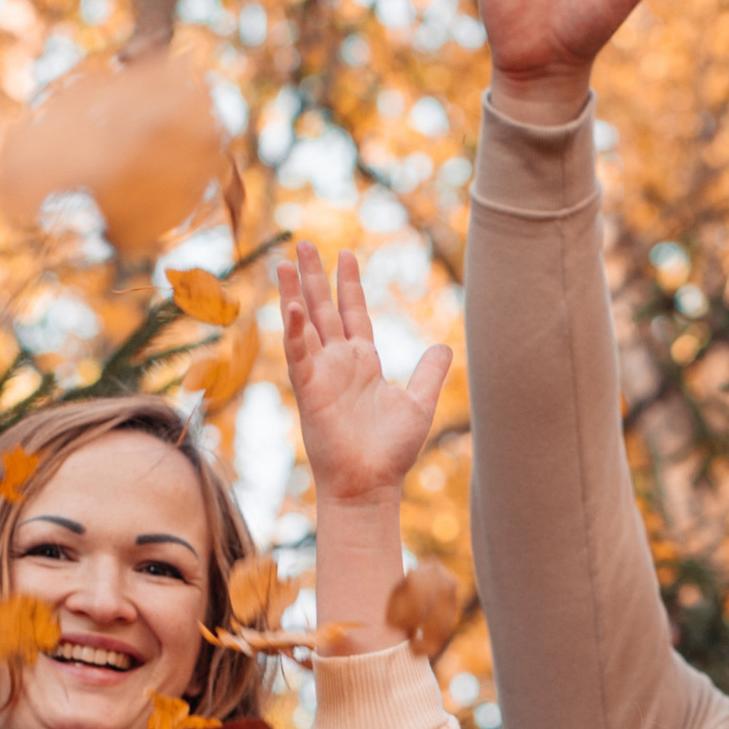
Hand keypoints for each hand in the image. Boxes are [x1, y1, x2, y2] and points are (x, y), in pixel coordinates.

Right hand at [279, 245, 451, 508]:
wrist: (371, 485)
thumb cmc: (391, 451)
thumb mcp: (419, 403)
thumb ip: (429, 372)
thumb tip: (444, 347)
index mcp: (363, 362)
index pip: (353, 313)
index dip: (347, 284)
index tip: (343, 255)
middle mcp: (339, 363)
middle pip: (323, 309)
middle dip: (313, 277)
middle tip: (302, 244)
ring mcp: (321, 374)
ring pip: (304, 325)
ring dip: (293, 294)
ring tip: (284, 262)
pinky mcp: (309, 391)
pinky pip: (298, 355)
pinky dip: (294, 331)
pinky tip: (291, 307)